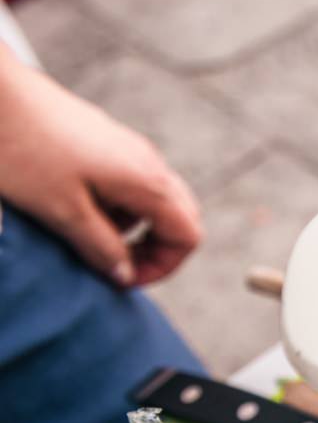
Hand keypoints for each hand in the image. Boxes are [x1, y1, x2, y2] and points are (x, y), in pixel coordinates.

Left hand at [0, 54, 201, 285]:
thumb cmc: (25, 152)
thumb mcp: (61, 211)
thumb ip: (99, 246)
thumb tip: (124, 275)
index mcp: (146, 181)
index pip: (188, 235)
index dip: (162, 266)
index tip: (119, 278)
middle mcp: (149, 162)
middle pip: (181, 216)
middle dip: (155, 249)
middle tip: (113, 264)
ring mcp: (131, 149)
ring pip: (155, 200)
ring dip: (133, 228)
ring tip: (86, 234)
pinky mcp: (109, 143)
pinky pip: (131, 183)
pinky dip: (117, 206)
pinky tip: (75, 204)